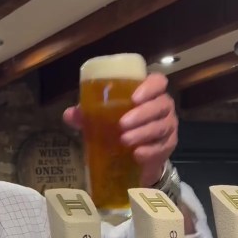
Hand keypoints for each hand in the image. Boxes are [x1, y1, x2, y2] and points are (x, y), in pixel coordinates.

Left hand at [63, 72, 177, 185]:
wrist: (135, 155)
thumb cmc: (120, 128)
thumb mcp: (102, 120)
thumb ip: (87, 115)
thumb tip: (70, 114)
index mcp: (148, 93)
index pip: (158, 81)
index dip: (149, 87)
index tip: (134, 98)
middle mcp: (163, 106)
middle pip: (160, 105)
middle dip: (141, 114)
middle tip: (122, 124)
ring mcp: (168, 126)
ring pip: (161, 126)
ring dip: (142, 133)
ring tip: (125, 140)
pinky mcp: (168, 145)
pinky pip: (162, 146)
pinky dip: (149, 150)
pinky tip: (137, 154)